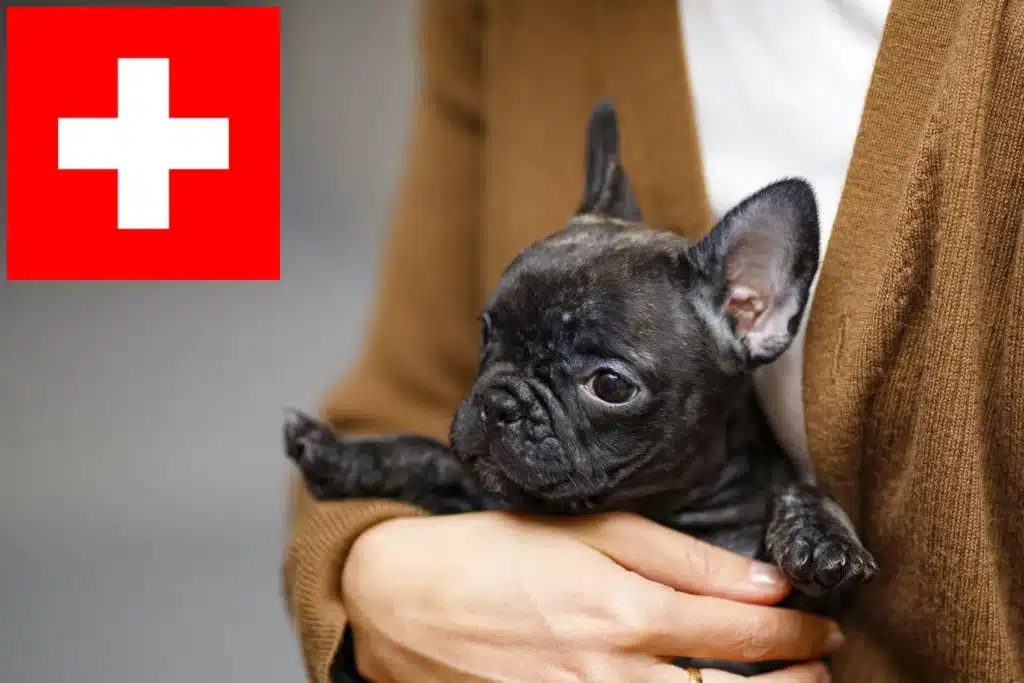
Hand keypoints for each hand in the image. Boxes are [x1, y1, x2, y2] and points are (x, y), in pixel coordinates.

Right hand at [341, 511, 841, 681]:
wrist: (407, 601)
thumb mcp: (590, 531)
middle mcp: (613, 675)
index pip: (743, 629)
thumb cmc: (499, 551)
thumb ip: (682, 558)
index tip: (821, 623)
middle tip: (820, 665)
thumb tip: (764, 581)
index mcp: (624, 612)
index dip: (797, 629)